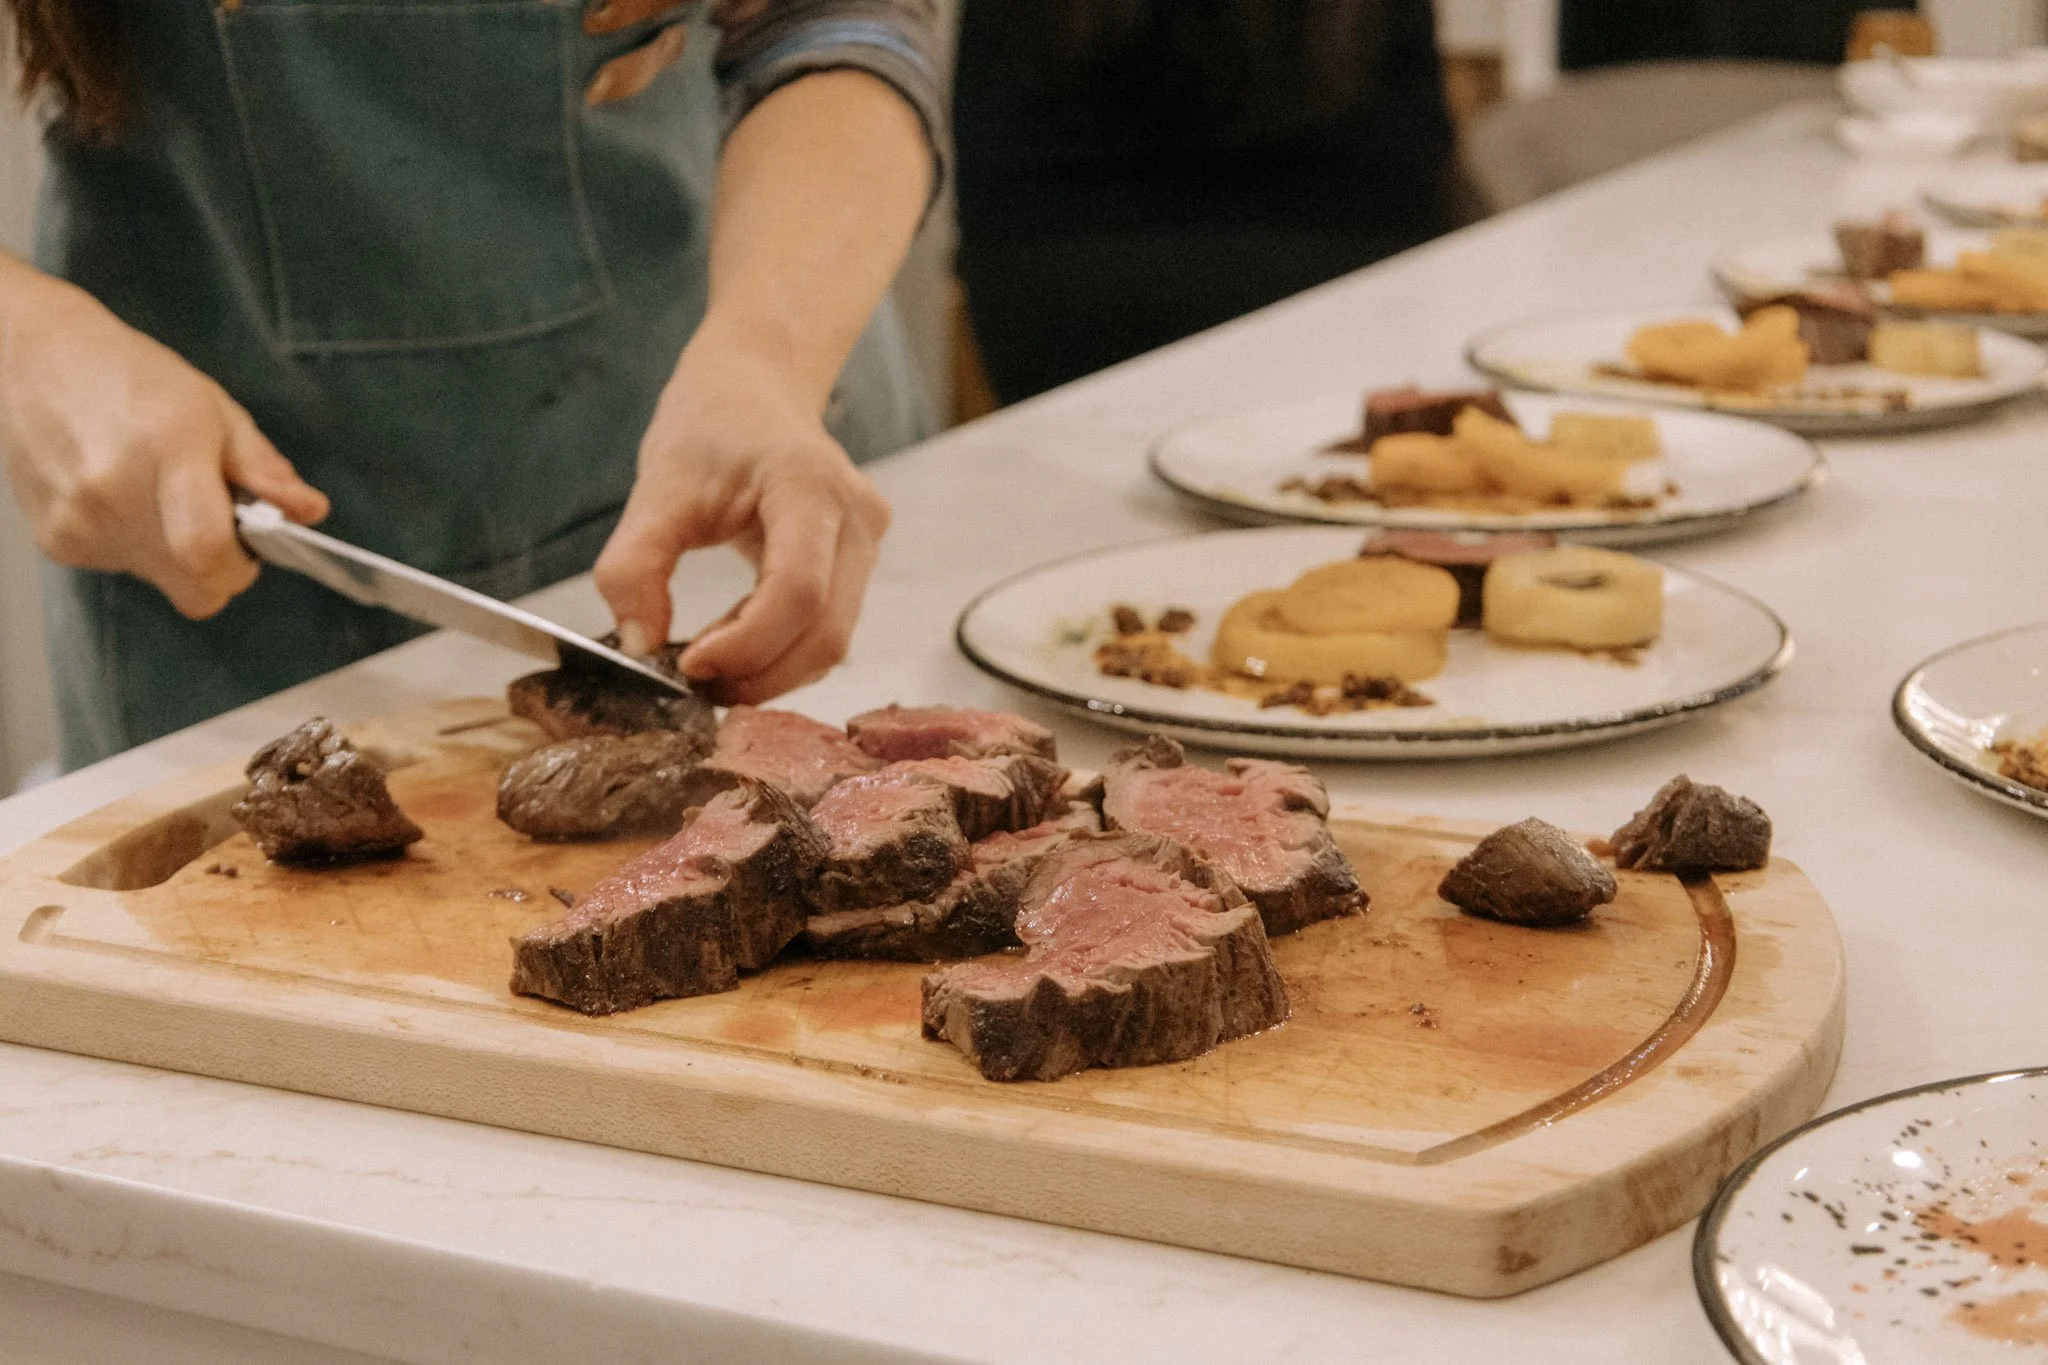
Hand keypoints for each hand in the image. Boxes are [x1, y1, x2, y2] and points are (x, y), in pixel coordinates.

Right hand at [0, 259, 327, 617]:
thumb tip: (308, 512)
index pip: (207, 553)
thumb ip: (263, 468)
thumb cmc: (131, 376)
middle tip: (212, 516)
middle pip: (191, 586)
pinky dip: (137, 546)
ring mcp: (79, 523)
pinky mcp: (56, 542)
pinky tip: (123, 496)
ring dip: (175, 554)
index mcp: (166, 452)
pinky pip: (123, 568)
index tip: (251, 549)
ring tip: (159, 492)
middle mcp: (114, 496)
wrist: (34, 359)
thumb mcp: (214, 409)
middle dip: (217, 566)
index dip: (240, 567)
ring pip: (160, 580)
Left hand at [593, 340, 891, 703]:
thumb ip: (635, 567)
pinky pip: (830, 628)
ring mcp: (868, 541)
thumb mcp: (656, 488)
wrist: (755, 387)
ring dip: (771, 669)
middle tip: (696, 686)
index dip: (747, 644)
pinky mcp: (862, 560)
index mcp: (809, 486)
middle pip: (826, 632)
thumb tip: (640, 646)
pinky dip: (781, 650)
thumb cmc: (710, 424)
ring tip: (710, 662)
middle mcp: (856, 517)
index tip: (689, 664)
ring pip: (834, 641)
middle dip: (760, 674)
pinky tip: (736, 639)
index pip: (798, 592)